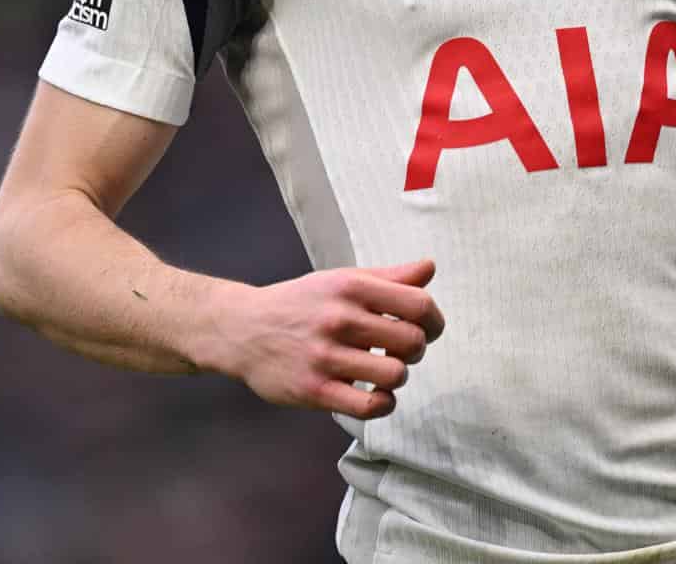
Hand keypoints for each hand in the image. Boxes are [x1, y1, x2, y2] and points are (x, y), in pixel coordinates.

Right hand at [222, 257, 444, 420]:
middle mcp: (339, 319)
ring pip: (395, 374)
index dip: (434, 320)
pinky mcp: (314, 390)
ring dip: (397, 375)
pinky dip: (383, 403)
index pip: (418, 304)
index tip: (428, 328)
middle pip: (412, 341)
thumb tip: (429, 268)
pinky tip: (376, 394)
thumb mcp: (341, 281)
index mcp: (351, 287)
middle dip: (416, 349)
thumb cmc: (300, 304)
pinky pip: (370, 406)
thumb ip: (388, 277)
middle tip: (400, 350)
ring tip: (383, 370)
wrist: (242, 329)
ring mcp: (326, 356)